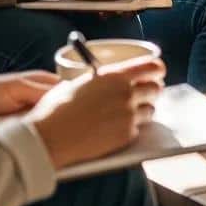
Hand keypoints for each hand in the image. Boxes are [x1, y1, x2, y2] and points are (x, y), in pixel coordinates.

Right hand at [26, 56, 165, 169]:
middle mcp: (126, 93)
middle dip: (151, 91)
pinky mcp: (126, 135)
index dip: (157, 69)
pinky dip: (130, 128)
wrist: (48, 138)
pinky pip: (138, 129)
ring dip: (143, 111)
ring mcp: (128, 115)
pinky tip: (115, 129)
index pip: (152, 66)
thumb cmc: (56, 109)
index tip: (157, 73)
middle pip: (156, 88)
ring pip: (150, 110)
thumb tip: (110, 79)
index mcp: (115, 75)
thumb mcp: (79, 83)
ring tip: (127, 114)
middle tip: (143, 95)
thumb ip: (101, 79)